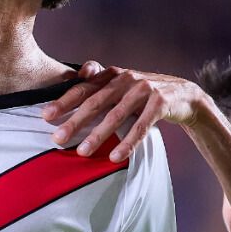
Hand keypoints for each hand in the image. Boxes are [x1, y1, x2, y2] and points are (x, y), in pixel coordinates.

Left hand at [43, 63, 206, 161]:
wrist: (184, 95)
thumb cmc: (145, 94)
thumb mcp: (122, 86)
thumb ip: (101, 83)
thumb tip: (78, 75)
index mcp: (113, 74)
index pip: (84, 88)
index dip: (64, 101)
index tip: (46, 116)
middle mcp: (126, 78)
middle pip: (95, 102)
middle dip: (74, 121)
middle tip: (57, 138)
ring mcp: (144, 89)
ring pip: (116, 115)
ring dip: (98, 135)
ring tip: (82, 152)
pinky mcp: (160, 103)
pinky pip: (141, 126)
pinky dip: (127, 143)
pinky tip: (115, 157)